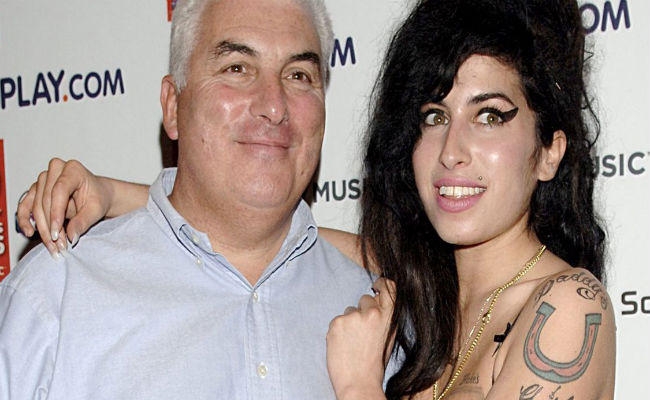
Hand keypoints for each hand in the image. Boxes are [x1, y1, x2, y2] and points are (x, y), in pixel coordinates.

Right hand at [16, 158, 112, 257]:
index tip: (57, 233)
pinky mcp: (36, 191)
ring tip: (52, 245)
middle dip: (50, 226)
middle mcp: (55, 171)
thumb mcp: (97, 210)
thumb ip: (83, 222)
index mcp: (73, 170)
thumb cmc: (98, 197)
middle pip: (45, 201)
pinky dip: (25, 220)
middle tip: (58, 245)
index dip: (56, 213)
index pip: (59, 191)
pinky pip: (25, 206)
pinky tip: (29, 233)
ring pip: (35, 207)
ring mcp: (43, 180)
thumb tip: (71, 237)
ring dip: (42, 229)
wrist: (97, 195)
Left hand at [326, 278, 394, 399]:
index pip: (389, 287)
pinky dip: (338, 330)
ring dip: (349, 322)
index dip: (382, 283)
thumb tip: (378, 302)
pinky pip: (337, 320)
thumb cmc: (374, 364)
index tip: (376, 284)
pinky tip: (343, 345)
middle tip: (361, 331)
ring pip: (349, 311)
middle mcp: (372, 312)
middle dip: (362, 311)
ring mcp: (353, 316)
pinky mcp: (337, 322)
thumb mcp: (388, 337)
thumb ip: (385, 318)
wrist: (359, 382)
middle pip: (364, 299)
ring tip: (352, 343)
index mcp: (389, 316)